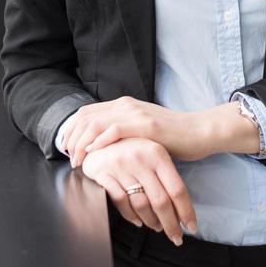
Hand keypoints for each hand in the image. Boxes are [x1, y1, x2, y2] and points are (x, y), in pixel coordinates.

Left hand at [63, 97, 242, 165]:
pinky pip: (114, 129)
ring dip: (81, 143)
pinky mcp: (145, 124)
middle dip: (71, 138)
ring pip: (95, 122)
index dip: (71, 130)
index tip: (66, 150)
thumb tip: (99, 148)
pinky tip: (93, 153)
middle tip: (68, 158)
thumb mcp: (141, 131)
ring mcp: (135, 113)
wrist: (198, 131)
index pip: (86, 113)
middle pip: (85, 117)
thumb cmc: (171, 137)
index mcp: (122, 105)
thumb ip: (122, 133)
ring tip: (78, 161)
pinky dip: (99, 141)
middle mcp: (125, 105)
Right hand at [79, 138, 196, 244]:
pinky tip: (138, 221)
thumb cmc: (131, 146)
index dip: (186, 211)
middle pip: (161, 201)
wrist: (99, 133)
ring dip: (151, 221)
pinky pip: (121, 202)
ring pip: (141, 204)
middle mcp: (141, 159)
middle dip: (170, 224)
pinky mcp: (104, 173)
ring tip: (157, 227)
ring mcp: (122, 166)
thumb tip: (181, 206)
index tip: (191, 227)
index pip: (177, 189)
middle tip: (176, 237)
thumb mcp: (151, 151)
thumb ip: (165, 174)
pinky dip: (131, 216)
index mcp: (157, 153)